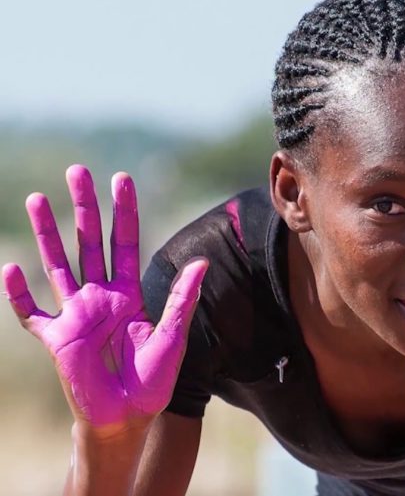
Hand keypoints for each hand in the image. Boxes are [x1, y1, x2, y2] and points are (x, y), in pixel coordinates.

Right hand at [2, 165, 206, 436]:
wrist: (128, 418)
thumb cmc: (154, 382)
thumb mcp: (173, 338)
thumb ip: (182, 300)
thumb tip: (201, 262)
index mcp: (129, 293)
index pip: (125, 242)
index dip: (123, 211)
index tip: (120, 178)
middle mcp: (100, 297)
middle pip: (89, 242)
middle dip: (84, 207)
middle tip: (78, 171)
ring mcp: (75, 315)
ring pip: (58, 264)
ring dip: (48, 233)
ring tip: (38, 198)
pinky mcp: (56, 339)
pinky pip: (32, 313)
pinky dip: (18, 294)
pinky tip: (10, 268)